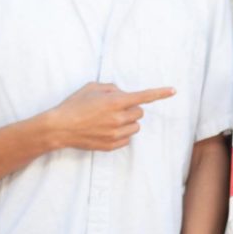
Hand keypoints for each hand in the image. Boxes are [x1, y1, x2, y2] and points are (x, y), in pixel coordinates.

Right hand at [49, 82, 174, 150]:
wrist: (59, 128)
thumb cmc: (74, 105)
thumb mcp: (91, 88)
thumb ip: (111, 88)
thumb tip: (122, 93)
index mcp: (115, 101)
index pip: (144, 96)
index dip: (160, 93)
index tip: (173, 90)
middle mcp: (118, 118)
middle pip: (140, 113)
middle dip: (131, 109)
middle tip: (115, 108)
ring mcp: (116, 133)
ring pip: (136, 127)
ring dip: (128, 122)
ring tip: (109, 120)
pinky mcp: (112, 145)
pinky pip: (127, 139)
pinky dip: (122, 134)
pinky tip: (106, 130)